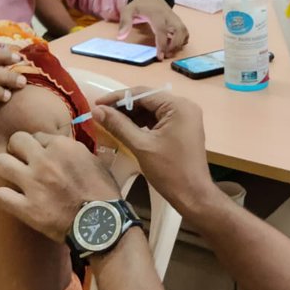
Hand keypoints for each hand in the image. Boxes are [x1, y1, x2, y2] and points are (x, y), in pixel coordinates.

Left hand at [0, 131, 121, 241]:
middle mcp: (44, 160)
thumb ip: (72, 151)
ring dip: (4, 168)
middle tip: (20, 160)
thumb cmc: (104, 193)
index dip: (39, 146)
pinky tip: (11, 200)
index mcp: (63, 146)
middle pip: (15, 140)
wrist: (103, 224)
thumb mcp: (93, 161)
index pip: (37, 135)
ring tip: (11, 175)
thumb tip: (58, 149)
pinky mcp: (26, 208)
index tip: (42, 155)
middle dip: (16, 149)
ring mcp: (33, 183)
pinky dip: (4, 197)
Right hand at [92, 89, 217, 216]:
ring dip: (131, 115)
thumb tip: (96, 110)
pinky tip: (125, 128)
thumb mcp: (141, 146)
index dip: (117, 98)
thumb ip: (118, 125)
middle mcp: (184, 106)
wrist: (193, 195)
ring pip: (152, 110)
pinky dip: (142, 123)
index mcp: (178, 106)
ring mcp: (184, 117)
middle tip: (101, 114)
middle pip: (148, 100)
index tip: (96, 104)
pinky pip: (158, 119)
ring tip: (109, 121)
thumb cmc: (169, 171)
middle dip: (124, 107)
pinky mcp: (182, 128)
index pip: (143, 94)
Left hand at [117, 0, 188, 58]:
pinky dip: (182, 41)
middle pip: (179, 31)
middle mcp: (169, 16)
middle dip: (175, 46)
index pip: (162, 31)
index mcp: (157, 14)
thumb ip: (124, 22)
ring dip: (180, 44)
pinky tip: (173, 46)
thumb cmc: (139, 5)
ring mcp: (175, 19)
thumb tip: (120, 37)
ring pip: (184, 32)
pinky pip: (185, 32)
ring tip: (169, 53)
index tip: (160, 57)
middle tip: (166, 56)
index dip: (162, 45)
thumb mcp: (128, 10)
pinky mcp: (178, 21)